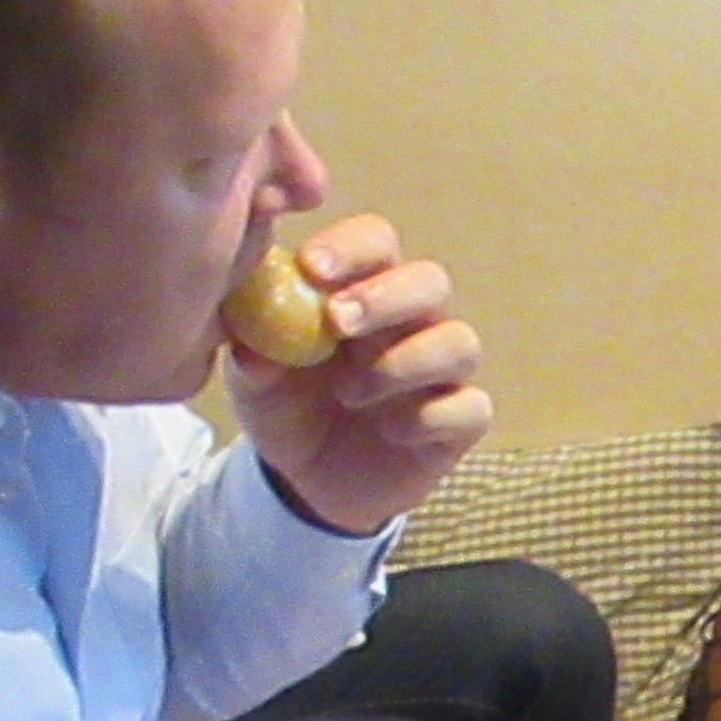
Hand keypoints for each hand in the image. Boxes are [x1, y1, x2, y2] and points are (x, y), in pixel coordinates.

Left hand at [225, 214, 489, 538]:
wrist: (306, 479)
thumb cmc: (286, 405)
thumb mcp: (254, 378)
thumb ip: (253, 347)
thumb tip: (250, 334)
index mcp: (363, 289)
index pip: (376, 242)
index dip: (351, 248)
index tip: (312, 267)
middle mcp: (412, 321)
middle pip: (430, 282)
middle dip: (386, 296)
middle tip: (338, 321)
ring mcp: (440, 372)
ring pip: (459, 343)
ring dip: (406, 362)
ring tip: (351, 391)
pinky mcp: (458, 422)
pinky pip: (470, 408)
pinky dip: (430, 418)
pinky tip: (391, 432)